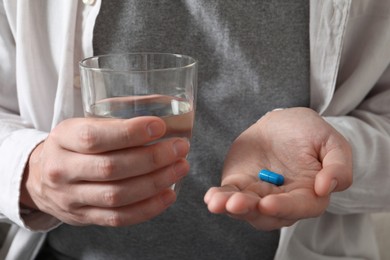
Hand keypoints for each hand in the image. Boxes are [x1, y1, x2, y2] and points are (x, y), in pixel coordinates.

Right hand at [21, 116, 189, 226]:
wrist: (40, 178)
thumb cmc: (71, 146)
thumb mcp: (81, 125)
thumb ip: (114, 121)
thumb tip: (163, 110)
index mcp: (62, 139)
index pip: (94, 138)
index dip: (129, 133)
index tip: (160, 126)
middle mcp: (62, 170)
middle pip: (111, 168)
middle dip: (152, 159)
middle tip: (180, 148)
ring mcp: (71, 198)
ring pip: (117, 196)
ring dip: (155, 183)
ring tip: (180, 168)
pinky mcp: (83, 217)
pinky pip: (119, 218)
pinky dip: (148, 208)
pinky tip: (168, 194)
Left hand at [204, 107, 351, 230]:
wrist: (283, 123)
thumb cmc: (310, 133)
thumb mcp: (331, 142)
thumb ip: (337, 166)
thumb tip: (325, 187)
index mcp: (309, 194)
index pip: (299, 207)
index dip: (284, 207)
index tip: (268, 203)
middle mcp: (282, 200)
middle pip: (267, 215)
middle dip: (250, 211)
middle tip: (236, 204)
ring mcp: (259, 194)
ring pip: (245, 208)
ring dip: (230, 207)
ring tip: (217, 202)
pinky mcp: (240, 185)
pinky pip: (229, 195)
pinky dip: (219, 198)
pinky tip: (210, 197)